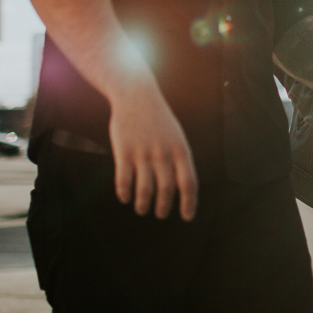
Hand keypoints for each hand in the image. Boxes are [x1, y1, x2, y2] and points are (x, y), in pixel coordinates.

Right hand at [106, 81, 196, 220]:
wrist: (137, 95)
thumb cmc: (158, 119)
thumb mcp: (176, 136)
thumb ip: (178, 159)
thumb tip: (180, 187)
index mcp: (180, 150)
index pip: (189, 183)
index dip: (189, 203)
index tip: (187, 217)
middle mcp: (163, 153)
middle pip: (166, 189)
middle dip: (163, 207)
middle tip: (160, 214)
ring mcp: (143, 153)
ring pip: (145, 189)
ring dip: (143, 204)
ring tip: (142, 209)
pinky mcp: (124, 151)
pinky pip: (124, 180)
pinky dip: (125, 193)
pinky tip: (125, 197)